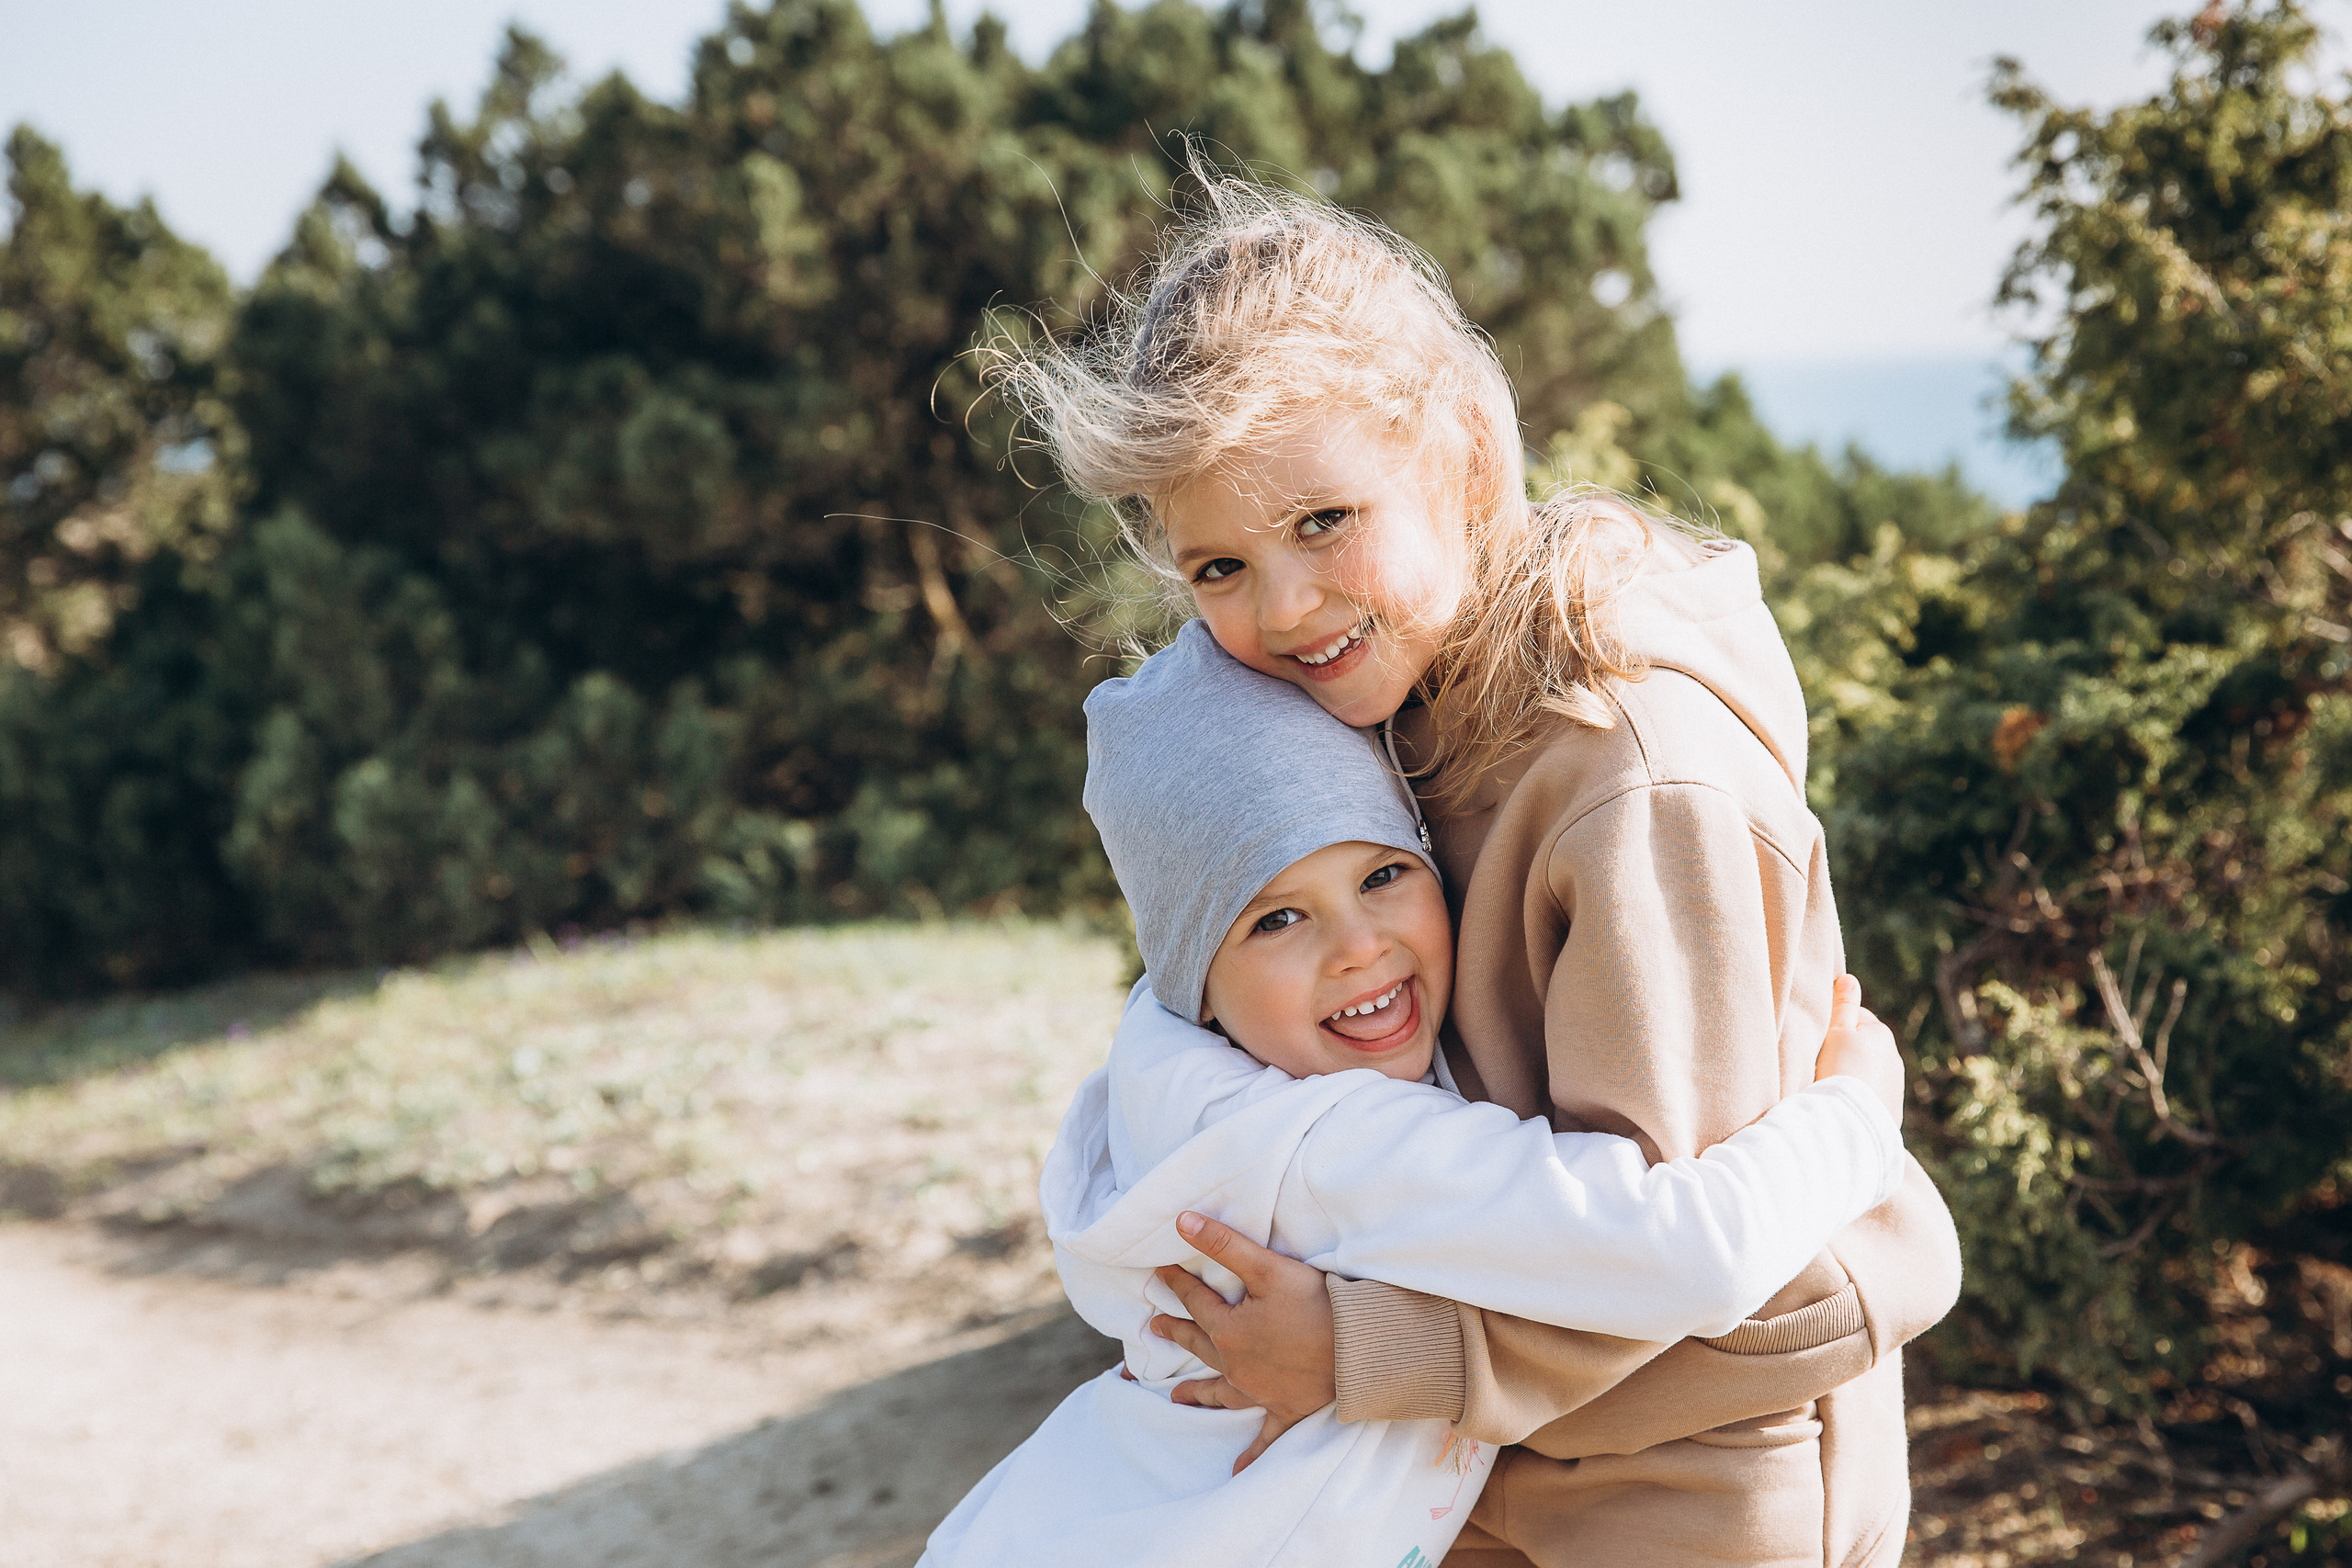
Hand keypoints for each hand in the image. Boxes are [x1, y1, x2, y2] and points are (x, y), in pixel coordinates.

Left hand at [1150, 1210, 1336, 1473]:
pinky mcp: (1287, 1409)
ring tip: (1176, 1399)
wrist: (1359, 1349)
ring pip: (1222, 1392)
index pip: (1196, 1302)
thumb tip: (1181, 1221)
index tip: (1160, 1272)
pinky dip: (1251, 1454)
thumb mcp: (1268, 1267)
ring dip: (1199, 1394)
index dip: (1177, 1284)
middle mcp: (1237, 1365)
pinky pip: (1265, 1436)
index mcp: (1229, 1330)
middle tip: (1153, 1329)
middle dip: (1177, 1334)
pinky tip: (1238, 1470)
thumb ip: (1225, 1245)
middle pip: (1201, 1345)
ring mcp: (1261, 1391)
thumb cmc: (1316, 1303)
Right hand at [1814, 973, 1903, 1123]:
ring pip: (1869, 1069)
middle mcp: (1893, 1056)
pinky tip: (1845, 1101)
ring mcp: (1895, 1084)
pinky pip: (1873, 1093)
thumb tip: (1849, 979)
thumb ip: (1843, 1006)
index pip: (1855, 1017)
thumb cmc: (1839, 1071)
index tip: (1820, 1040)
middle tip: (1823, 1063)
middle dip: (1847, 1049)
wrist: (1852, 1121)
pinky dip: (1862, 1093)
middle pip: (1864, 1044)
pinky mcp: (1892, 1109)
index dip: (1834, 1026)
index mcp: (1880, 1033)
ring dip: (1855, 1072)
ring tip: (1834, 1085)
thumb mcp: (1836, 1033)